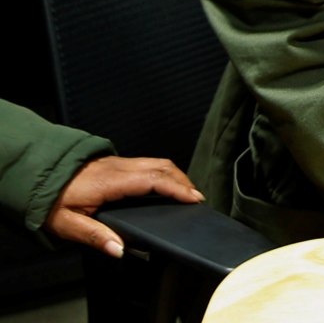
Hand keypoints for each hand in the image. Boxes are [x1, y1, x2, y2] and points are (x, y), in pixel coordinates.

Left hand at [46, 156, 202, 257]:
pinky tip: (164, 184)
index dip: (177, 189)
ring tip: (186, 192)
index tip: (194, 199)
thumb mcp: (67, 223)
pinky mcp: (117, 162)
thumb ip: (95, 236)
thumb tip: (120, 250)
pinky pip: (148, 163)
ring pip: (157, 162)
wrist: (38, 175)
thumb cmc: (51, 200)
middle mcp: (120, 168)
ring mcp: (119, 162)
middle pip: (162, 166)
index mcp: (112, 182)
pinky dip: (164, 172)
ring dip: (176, 175)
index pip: (153, 180)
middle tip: (197, 199)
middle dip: (184, 181)